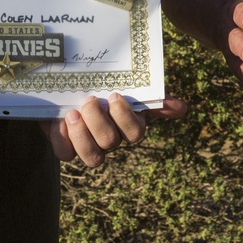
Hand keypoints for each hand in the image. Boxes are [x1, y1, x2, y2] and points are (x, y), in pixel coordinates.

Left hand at [44, 92, 187, 165]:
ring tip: (72, 113)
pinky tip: (59, 121)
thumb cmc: (100, 87)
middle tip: (89, 99)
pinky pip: (65, 154)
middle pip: (110, 142)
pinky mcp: (65, 146)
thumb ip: (150, 97)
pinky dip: (62, 138)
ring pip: (92, 157)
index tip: (114, 96)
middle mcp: (110, 140)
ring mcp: (88, 146)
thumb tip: (182, 108)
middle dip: (99, 121)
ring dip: (82, 134)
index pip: (135, 133)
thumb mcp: (123, 86)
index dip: (124, 118)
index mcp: (126, 125)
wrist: (63, 86)